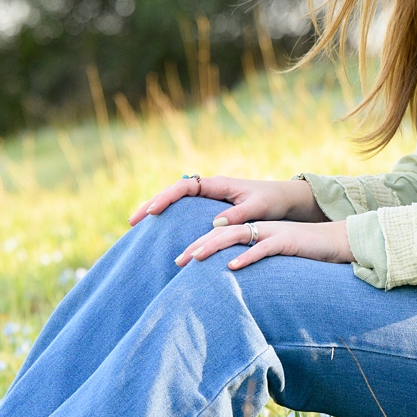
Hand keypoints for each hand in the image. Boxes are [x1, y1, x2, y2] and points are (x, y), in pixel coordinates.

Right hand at [129, 175, 324, 226]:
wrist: (283, 199)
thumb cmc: (272, 202)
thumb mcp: (258, 209)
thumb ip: (239, 215)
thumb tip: (215, 224)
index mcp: (218, 184)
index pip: (185, 186)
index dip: (167, 197)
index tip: (153, 211)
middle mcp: (210, 188)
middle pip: (173, 192)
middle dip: (152, 204)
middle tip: (132, 221)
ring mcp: (208, 198)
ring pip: (176, 202)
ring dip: (156, 211)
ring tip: (136, 226)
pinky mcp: (210, 208)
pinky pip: (184, 211)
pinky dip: (170, 219)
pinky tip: (158, 232)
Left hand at [176, 218, 352, 270]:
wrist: (336, 242)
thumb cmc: (304, 254)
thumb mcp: (275, 258)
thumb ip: (255, 263)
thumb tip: (234, 279)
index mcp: (254, 232)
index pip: (220, 235)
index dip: (199, 245)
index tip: (179, 260)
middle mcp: (259, 229)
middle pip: (221, 233)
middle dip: (198, 246)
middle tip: (177, 260)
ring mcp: (273, 233)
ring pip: (238, 236)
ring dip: (214, 247)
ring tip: (196, 258)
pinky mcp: (288, 241)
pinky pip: (264, 248)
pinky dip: (247, 257)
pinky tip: (232, 266)